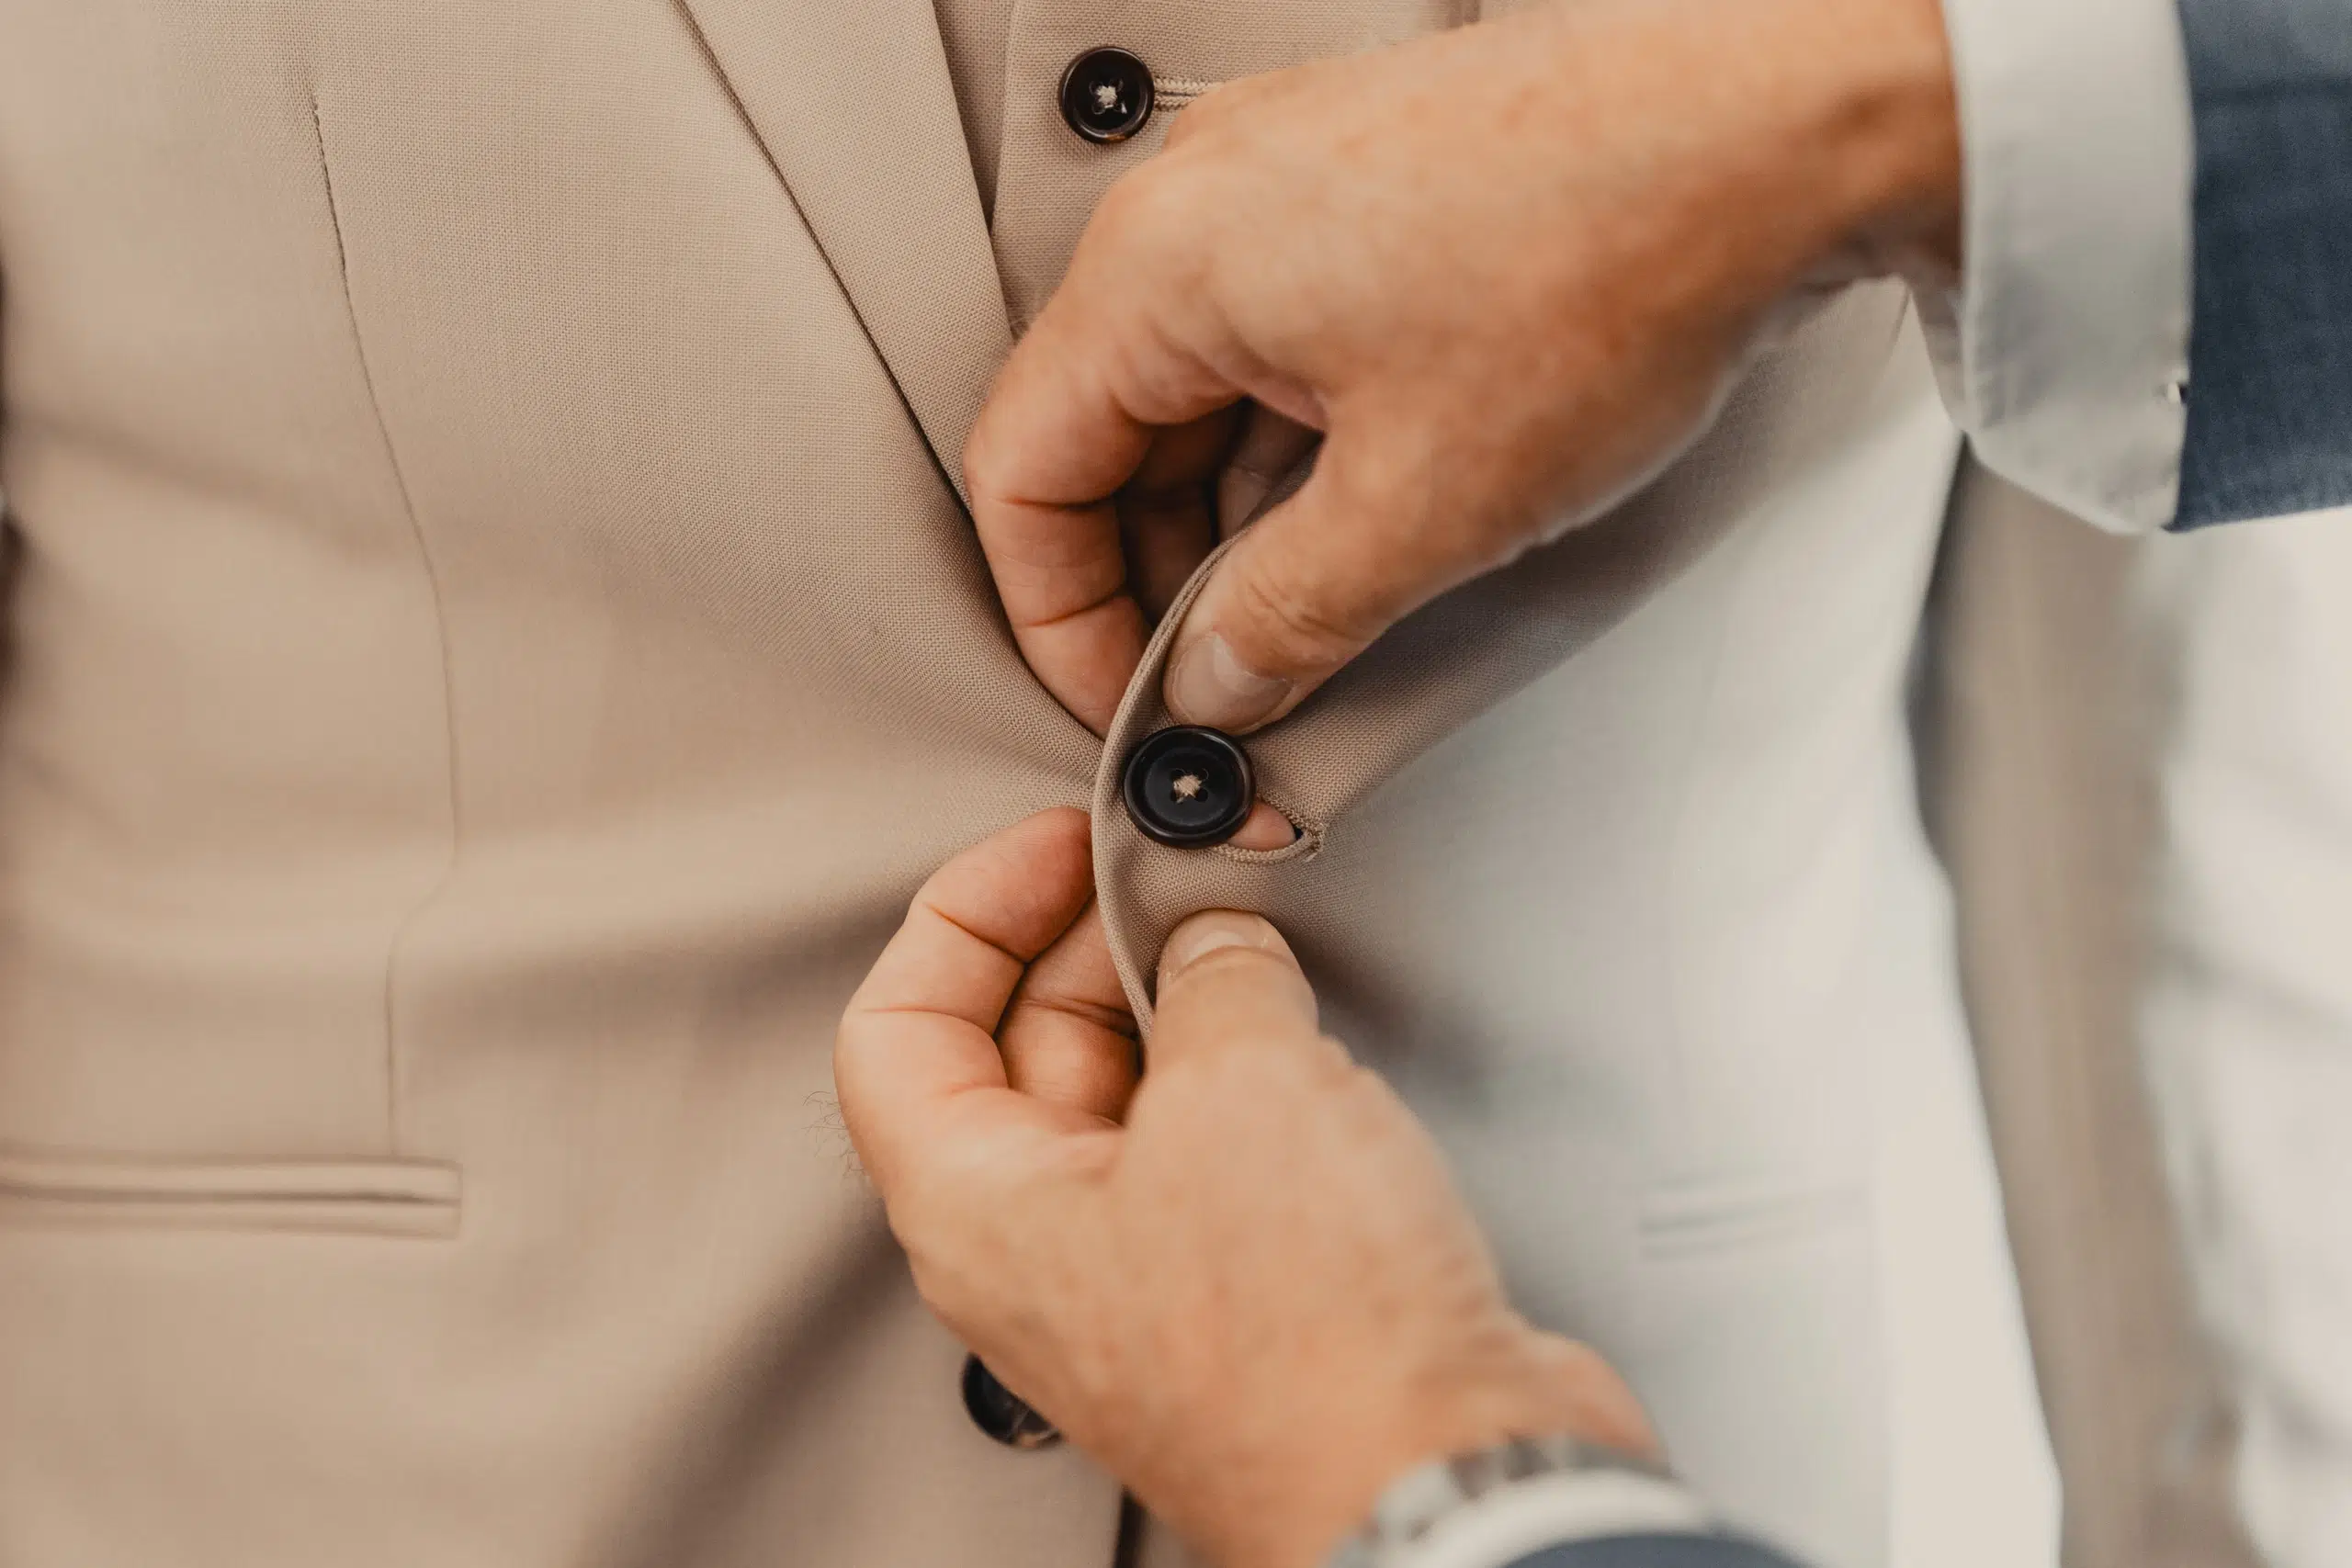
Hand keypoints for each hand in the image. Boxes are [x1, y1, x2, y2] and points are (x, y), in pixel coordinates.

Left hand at [834, 809, 1653, 1567]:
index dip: (969, 909)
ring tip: (1258, 943)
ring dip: (1185, 1000)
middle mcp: (1043, 1249)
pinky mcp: (1246, 1285)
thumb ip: (1211, 975)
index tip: (1059, 845)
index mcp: (976, 1209)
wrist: (1450, 1488)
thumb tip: (1217, 943)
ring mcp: (1146, 1270)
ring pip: (1130, 1090)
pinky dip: (1253, 1070)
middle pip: (1020, 1045)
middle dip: (1097, 940)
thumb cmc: (1313, 1351)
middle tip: (1184, 874)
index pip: (897, 1025)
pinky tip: (1313, 1035)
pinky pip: (1219, 1142)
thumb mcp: (1245, 1087)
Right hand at [966, 0, 1958, 734]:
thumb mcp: (1421, 507)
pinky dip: (1291, 442)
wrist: (1776, 122)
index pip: (1023, 473)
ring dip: (1231, 518)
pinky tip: (1363, 515)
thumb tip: (1211, 692)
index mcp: (1157, 267)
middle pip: (1099, 432)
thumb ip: (1281, 623)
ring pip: (1190, 390)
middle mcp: (1193, 202)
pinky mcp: (1357, 185)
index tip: (1130, 706)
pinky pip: (1269, 337)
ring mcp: (1274, 180)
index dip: (1061, 620)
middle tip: (1226, 684)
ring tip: (1315, 614)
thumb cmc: (1606, 264)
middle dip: (1153, 578)